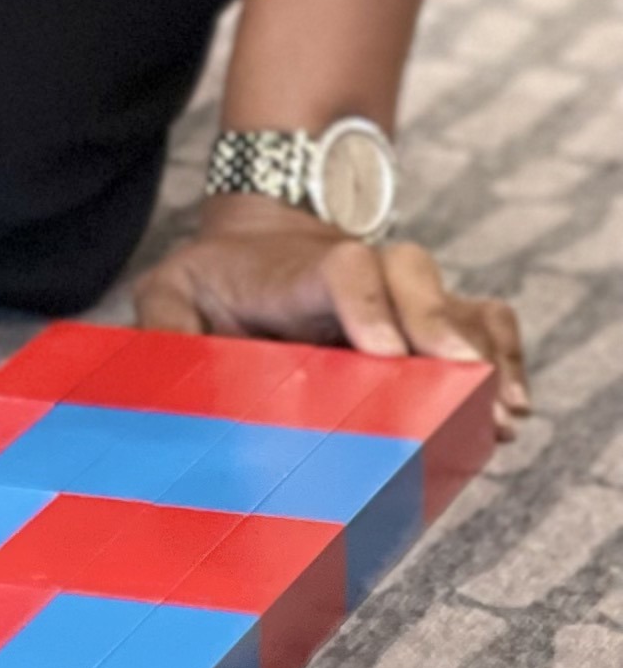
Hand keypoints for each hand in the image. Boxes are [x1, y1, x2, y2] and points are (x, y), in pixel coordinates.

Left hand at [136, 193, 529, 431]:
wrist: (259, 255)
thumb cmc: (215, 284)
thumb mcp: (169, 291)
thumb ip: (161, 321)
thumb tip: (163, 365)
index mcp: (298, 273)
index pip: (342, 266)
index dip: (368, 302)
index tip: (385, 352)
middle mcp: (363, 280)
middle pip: (412, 273)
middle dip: (437, 321)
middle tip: (458, 373)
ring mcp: (402, 303)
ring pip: (460, 303)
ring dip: (484, 351)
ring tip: (500, 411)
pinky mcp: (428, 329)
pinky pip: (486, 329)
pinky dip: (505, 360)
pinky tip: (507, 412)